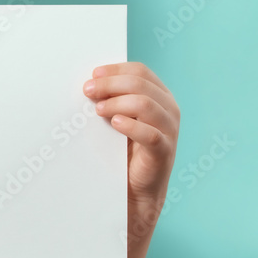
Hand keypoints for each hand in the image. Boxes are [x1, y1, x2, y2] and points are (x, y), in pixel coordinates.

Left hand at [83, 62, 179, 202]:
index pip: (140, 71)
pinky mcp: (164, 150)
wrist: (136, 187)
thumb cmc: (124, 148)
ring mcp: (169, 129)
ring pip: (145, 104)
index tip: (93, 75)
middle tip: (88, 91)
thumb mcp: (119, 117)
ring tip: (98, 110)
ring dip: (117, 103)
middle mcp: (168, 109)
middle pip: (140, 83)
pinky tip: (114, 123)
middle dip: (110, 84)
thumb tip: (89, 83)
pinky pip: (150, 134)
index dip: (115, 70)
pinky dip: (130, 126)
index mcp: (159, 95)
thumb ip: (112, 99)